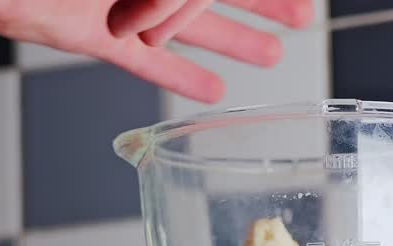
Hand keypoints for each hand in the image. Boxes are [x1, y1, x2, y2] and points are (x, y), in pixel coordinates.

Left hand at [0, 0, 312, 102]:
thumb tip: (174, 23)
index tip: (291, 1)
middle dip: (259, 4)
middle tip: (299, 17)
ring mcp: (119, 0)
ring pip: (188, 24)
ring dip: (231, 40)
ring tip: (271, 56)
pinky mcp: (92, 33)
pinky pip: (145, 61)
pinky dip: (177, 75)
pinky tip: (212, 90)